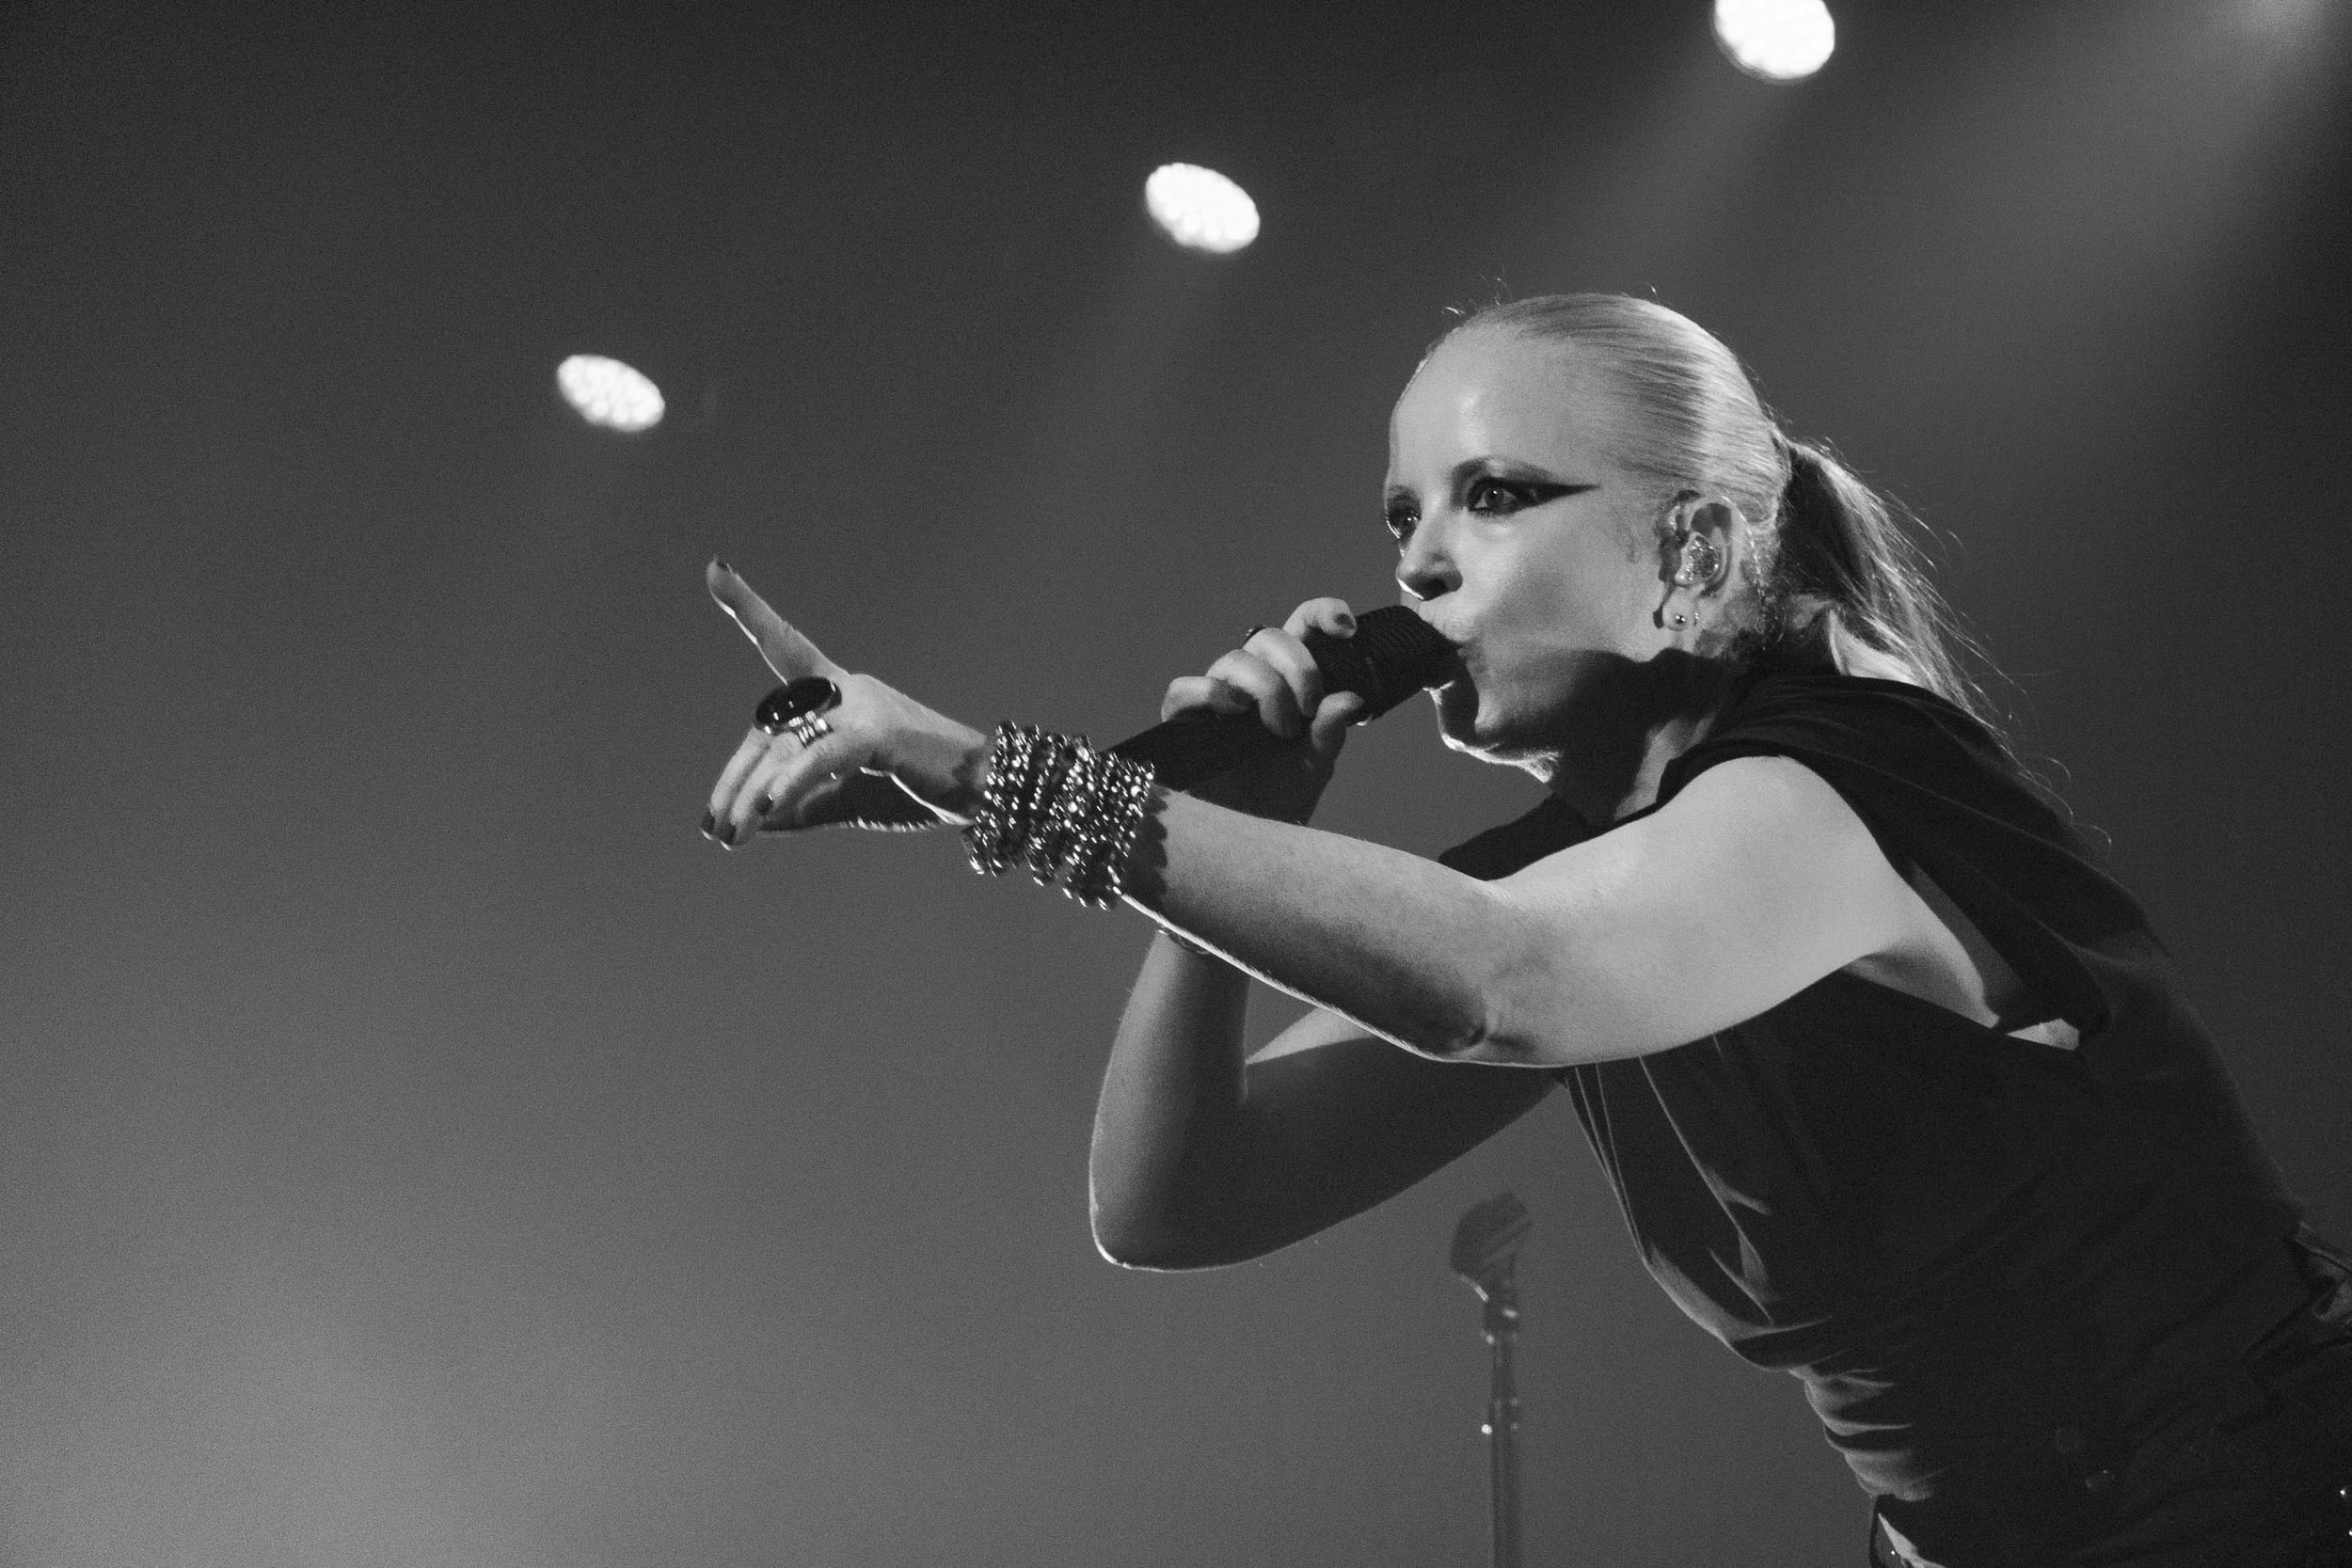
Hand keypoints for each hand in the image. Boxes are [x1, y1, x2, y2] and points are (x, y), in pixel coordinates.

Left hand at [701, 560, 989, 844]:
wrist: (984, 792)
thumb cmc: (919, 790)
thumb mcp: (847, 800)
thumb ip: (802, 805)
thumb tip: (756, 823)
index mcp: (838, 695)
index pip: (784, 651)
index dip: (751, 610)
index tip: (715, 568)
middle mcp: (846, 689)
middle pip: (769, 727)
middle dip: (735, 780)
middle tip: (715, 830)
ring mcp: (864, 706)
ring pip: (787, 746)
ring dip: (753, 795)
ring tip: (730, 835)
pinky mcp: (880, 733)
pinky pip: (821, 756)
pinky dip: (792, 780)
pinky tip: (767, 807)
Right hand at [1159, 597, 1366, 824]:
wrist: (1245, 840)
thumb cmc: (1279, 798)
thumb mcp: (1315, 764)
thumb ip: (1330, 731)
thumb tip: (1349, 699)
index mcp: (1288, 681)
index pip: (1301, 629)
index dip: (1322, 614)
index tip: (1346, 628)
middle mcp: (1250, 682)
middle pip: (1268, 639)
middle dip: (1297, 666)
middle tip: (1308, 708)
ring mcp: (1215, 699)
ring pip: (1234, 660)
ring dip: (1265, 687)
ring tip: (1280, 730)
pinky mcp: (1182, 721)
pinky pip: (1186, 689)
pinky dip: (1210, 693)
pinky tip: (1234, 711)